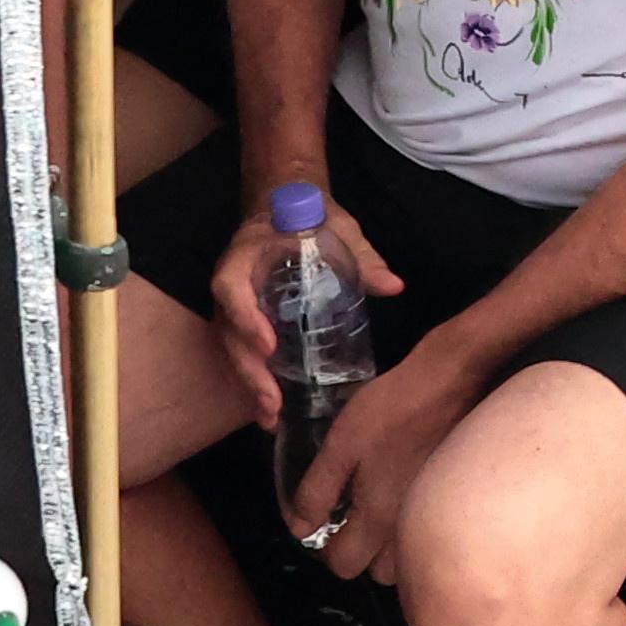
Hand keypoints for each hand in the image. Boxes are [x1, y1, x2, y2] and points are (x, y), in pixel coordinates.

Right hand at [210, 195, 398, 437]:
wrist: (288, 207)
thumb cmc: (312, 217)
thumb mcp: (339, 229)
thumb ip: (362, 257)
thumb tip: (394, 285)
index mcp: (245, 258)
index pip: (232, 289)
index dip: (245, 319)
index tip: (268, 346)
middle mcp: (233, 287)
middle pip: (230, 333)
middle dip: (250, 370)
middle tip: (272, 402)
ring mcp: (236, 307)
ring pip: (234, 350)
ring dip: (252, 384)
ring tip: (271, 418)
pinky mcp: (248, 322)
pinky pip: (247, 353)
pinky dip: (259, 380)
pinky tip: (274, 411)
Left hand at [289, 335, 481, 578]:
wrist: (454, 381)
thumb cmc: (392, 410)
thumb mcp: (341, 444)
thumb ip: (317, 490)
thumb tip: (301, 530)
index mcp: (377, 518)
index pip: (344, 566)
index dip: (328, 549)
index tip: (329, 521)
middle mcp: (409, 526)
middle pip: (381, 572)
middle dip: (366, 554)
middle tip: (358, 516)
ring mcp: (437, 513)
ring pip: (411, 555)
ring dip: (395, 545)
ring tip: (386, 509)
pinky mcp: (455, 495)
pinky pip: (431, 530)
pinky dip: (418, 525)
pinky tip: (412, 492)